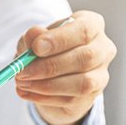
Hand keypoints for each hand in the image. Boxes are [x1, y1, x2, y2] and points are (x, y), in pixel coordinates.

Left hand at [15, 10, 115, 124]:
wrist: (54, 75)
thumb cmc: (47, 50)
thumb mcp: (36, 39)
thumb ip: (34, 36)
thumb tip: (33, 35)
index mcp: (92, 25)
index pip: (84, 30)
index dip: (60, 40)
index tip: (36, 47)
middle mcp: (103, 49)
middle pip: (84, 58)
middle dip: (50, 66)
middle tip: (23, 71)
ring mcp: (100, 74)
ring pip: (81, 83)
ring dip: (46, 85)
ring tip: (22, 83)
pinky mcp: (91, 96)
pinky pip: (70, 99)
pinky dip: (44, 97)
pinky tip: (26, 93)